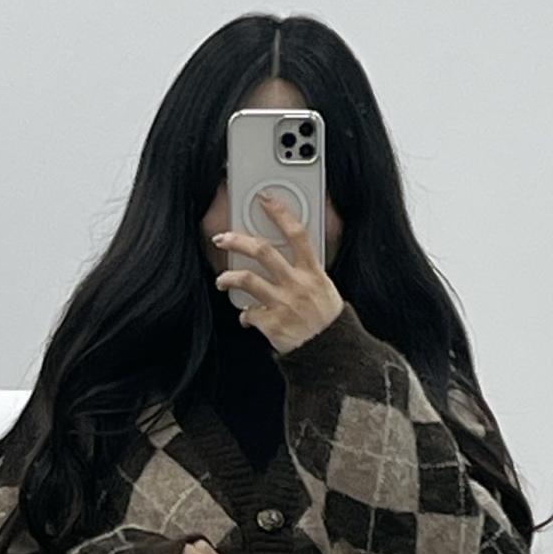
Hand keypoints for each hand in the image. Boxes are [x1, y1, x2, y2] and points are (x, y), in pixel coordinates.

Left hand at [211, 191, 344, 352]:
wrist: (330, 353)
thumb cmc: (327, 320)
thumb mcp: (325, 288)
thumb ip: (306, 270)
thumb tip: (287, 253)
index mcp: (312, 272)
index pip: (297, 234)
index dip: (280, 214)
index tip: (265, 199)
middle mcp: (297, 285)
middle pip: (263, 251)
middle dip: (238, 241)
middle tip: (223, 238)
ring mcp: (283, 304)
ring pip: (247, 280)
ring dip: (228, 278)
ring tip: (222, 281)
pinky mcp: (272, 325)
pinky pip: (248, 314)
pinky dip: (245, 315)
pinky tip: (248, 316)